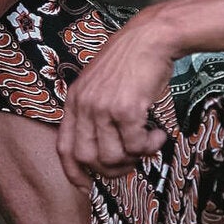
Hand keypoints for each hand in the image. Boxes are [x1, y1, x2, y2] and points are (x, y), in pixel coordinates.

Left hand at [57, 20, 171, 190]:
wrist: (151, 37)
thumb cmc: (132, 61)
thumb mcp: (101, 84)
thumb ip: (96, 113)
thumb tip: (107, 153)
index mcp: (74, 100)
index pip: (64, 148)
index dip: (74, 173)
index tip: (86, 186)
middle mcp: (84, 105)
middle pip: (88, 158)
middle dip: (111, 170)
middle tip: (131, 162)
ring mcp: (103, 108)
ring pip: (112, 156)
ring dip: (134, 158)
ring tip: (148, 143)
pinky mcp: (126, 109)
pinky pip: (136, 145)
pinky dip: (150, 146)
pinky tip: (159, 134)